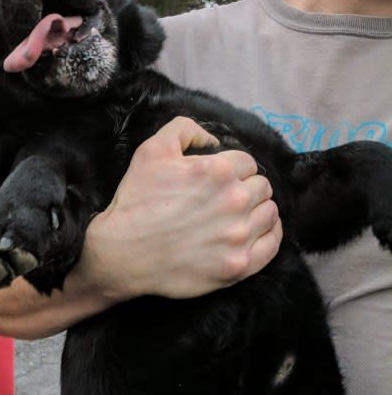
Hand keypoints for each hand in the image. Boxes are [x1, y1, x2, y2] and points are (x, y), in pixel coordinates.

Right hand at [81, 117, 281, 300]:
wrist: (122, 254)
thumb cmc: (135, 201)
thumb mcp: (151, 150)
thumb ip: (184, 129)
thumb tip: (213, 140)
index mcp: (218, 171)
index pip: (247, 162)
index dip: (232, 168)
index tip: (217, 180)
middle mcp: (234, 201)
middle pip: (262, 186)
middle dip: (246, 188)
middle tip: (225, 199)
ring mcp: (238, 236)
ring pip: (270, 213)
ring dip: (258, 211)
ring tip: (238, 216)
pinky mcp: (238, 265)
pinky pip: (272, 245)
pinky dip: (268, 236)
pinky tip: (254, 234)